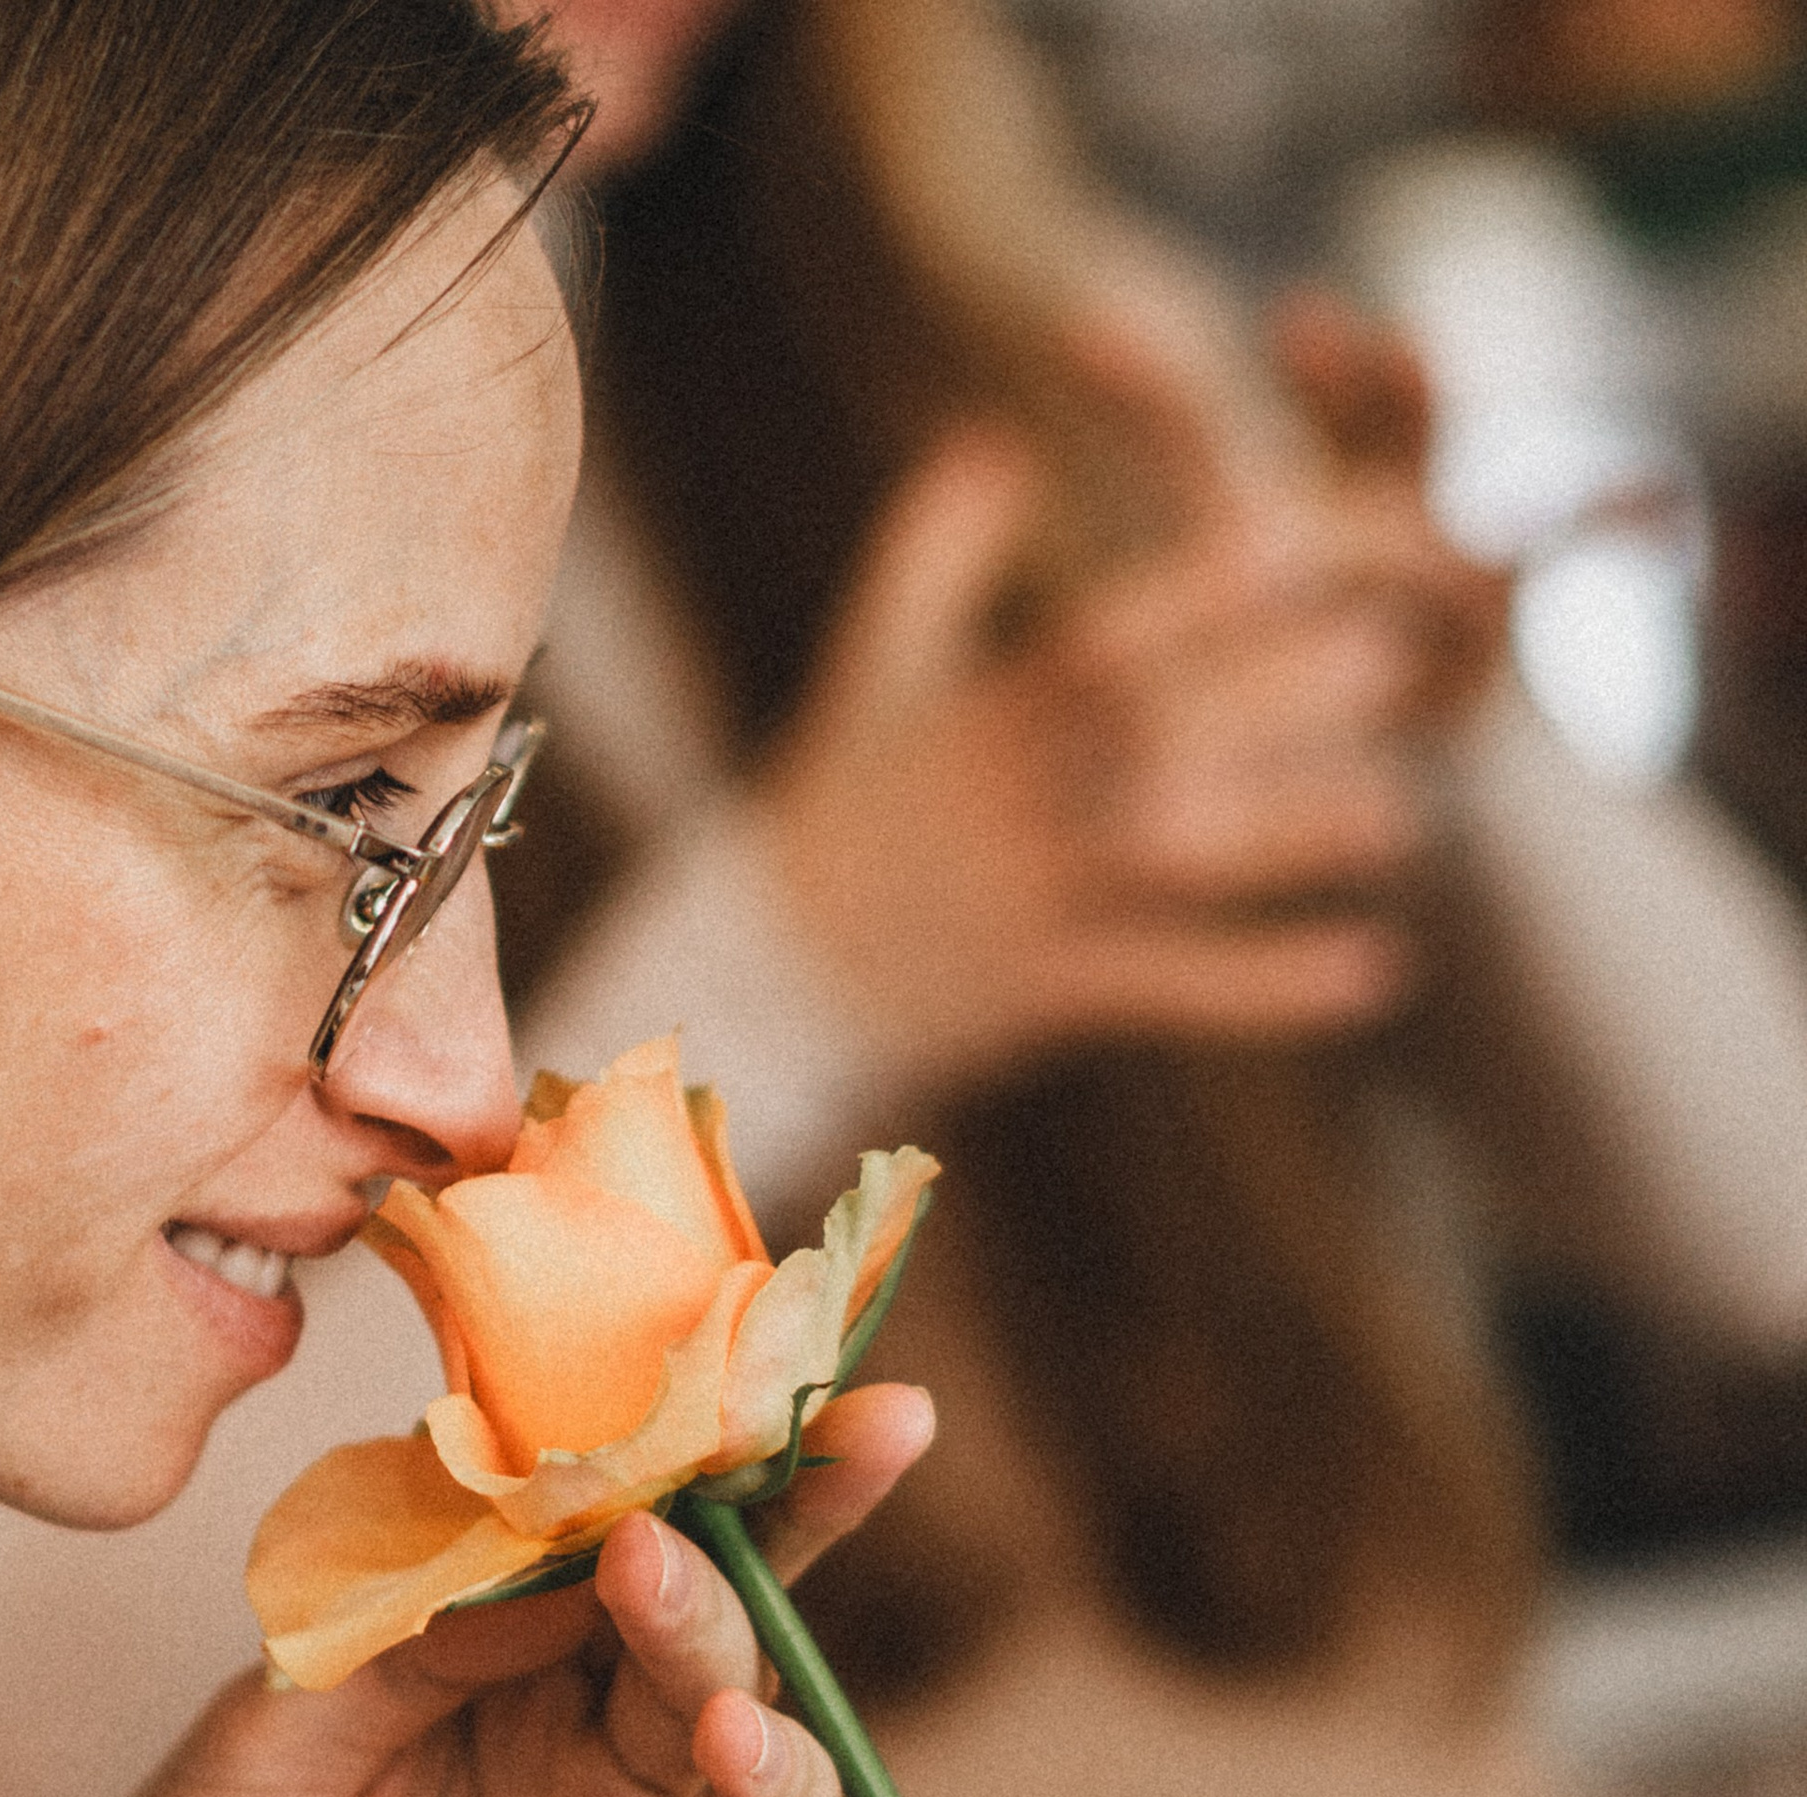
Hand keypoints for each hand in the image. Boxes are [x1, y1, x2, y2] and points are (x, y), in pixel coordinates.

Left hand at [0, 1383, 933, 1796]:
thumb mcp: (269, 1734)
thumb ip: (417, 1629)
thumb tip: (573, 1527)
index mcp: (511, 1670)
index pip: (656, 1547)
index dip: (747, 1470)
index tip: (826, 1393)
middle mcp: (598, 1773)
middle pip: (737, 1652)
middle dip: (754, 1582)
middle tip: (679, 1553)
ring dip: (785, 1758)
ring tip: (728, 1731)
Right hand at [750, 295, 1506, 1091]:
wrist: (762, 980)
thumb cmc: (838, 818)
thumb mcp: (870, 675)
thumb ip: (934, 554)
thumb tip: (989, 440)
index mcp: (985, 715)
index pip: (1100, 637)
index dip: (1195, 592)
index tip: (1293, 538)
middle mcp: (1011, 800)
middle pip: (1151, 738)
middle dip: (1270, 698)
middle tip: (1395, 657)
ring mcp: (1029, 899)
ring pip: (1170, 864)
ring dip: (1286, 842)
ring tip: (1400, 814)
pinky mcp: (1044, 991)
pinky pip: (1172, 987)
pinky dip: (1271, 985)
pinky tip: (1374, 971)